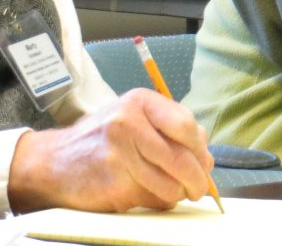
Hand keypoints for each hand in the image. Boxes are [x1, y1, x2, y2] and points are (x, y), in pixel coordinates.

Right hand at [8, 88, 214, 212]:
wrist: (52, 162)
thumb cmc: (102, 138)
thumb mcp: (134, 117)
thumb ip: (170, 129)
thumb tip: (206, 158)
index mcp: (140, 102)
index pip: (186, 126)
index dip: (200, 148)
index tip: (205, 161)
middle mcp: (129, 124)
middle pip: (181, 158)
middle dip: (197, 179)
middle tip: (200, 188)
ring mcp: (119, 155)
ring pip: (169, 183)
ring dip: (178, 193)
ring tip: (175, 191)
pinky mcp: (112, 184)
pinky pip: (151, 198)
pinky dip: (158, 201)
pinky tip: (149, 194)